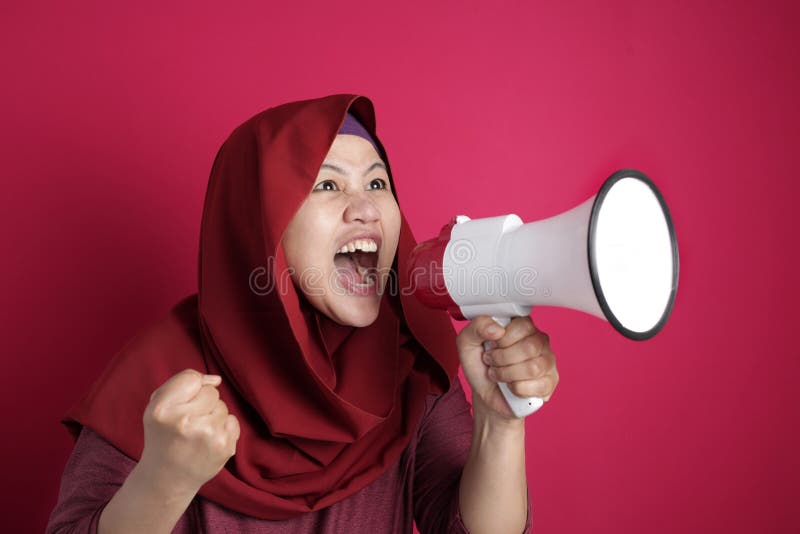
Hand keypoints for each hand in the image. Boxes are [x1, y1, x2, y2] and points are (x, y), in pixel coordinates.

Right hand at [138, 369, 239, 494]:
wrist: (167, 478)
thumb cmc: (164, 435)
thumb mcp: (157, 406)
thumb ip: (183, 382)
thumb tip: (216, 380)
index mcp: (162, 410)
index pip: (191, 378)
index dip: (191, 388)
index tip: (183, 402)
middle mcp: (184, 422)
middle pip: (211, 392)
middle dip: (203, 403)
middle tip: (189, 422)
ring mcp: (207, 436)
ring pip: (223, 407)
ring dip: (213, 416)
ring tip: (197, 433)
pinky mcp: (224, 447)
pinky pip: (233, 421)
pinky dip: (223, 428)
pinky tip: (208, 441)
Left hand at [456, 316, 558, 419]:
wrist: (485, 393)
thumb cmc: (480, 365)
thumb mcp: (467, 343)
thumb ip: (477, 327)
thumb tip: (497, 329)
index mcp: (522, 325)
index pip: (523, 325)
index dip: (502, 339)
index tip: (491, 345)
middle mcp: (538, 340)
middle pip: (529, 347)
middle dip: (502, 359)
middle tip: (492, 362)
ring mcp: (547, 361)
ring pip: (533, 368)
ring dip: (507, 375)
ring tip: (499, 374)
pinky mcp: (550, 382)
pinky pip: (538, 386)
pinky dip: (517, 389)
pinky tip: (511, 386)